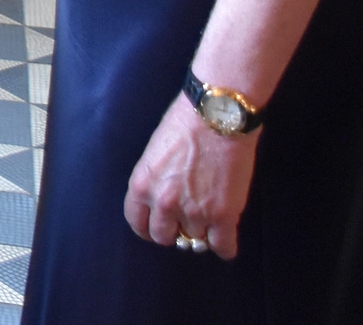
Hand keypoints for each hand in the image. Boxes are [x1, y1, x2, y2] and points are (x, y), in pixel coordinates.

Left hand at [124, 96, 254, 259]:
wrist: (217, 115)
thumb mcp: (154, 154)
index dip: (149, 228)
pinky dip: (225, 246)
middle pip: (164, 237)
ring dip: (202, 232)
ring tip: (209, 218)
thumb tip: (162, 206)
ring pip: (196, 241)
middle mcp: (164, 203)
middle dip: (174, 231)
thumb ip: (155, 182)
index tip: (159, 227)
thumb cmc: (184, 124)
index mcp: (141, 185)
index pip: (137, 223)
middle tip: (185, 223)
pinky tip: (225, 237)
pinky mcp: (224, 214)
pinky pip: (224, 247)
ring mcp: (194, 211)